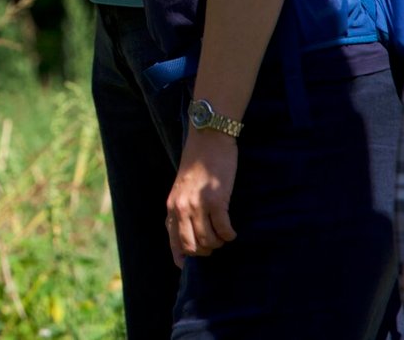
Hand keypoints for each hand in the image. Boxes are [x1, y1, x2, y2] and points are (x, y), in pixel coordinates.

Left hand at [166, 130, 238, 266]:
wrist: (208, 138)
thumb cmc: (197, 163)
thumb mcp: (182, 187)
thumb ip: (182, 208)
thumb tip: (187, 233)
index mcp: (172, 206)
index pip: (173, 240)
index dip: (182, 257)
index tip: (188, 265)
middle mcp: (181, 208)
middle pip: (192, 246)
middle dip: (205, 251)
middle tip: (214, 243)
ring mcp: (198, 205)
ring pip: (208, 241)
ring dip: (219, 242)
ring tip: (223, 234)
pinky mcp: (216, 200)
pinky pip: (223, 230)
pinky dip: (229, 235)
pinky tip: (231, 230)